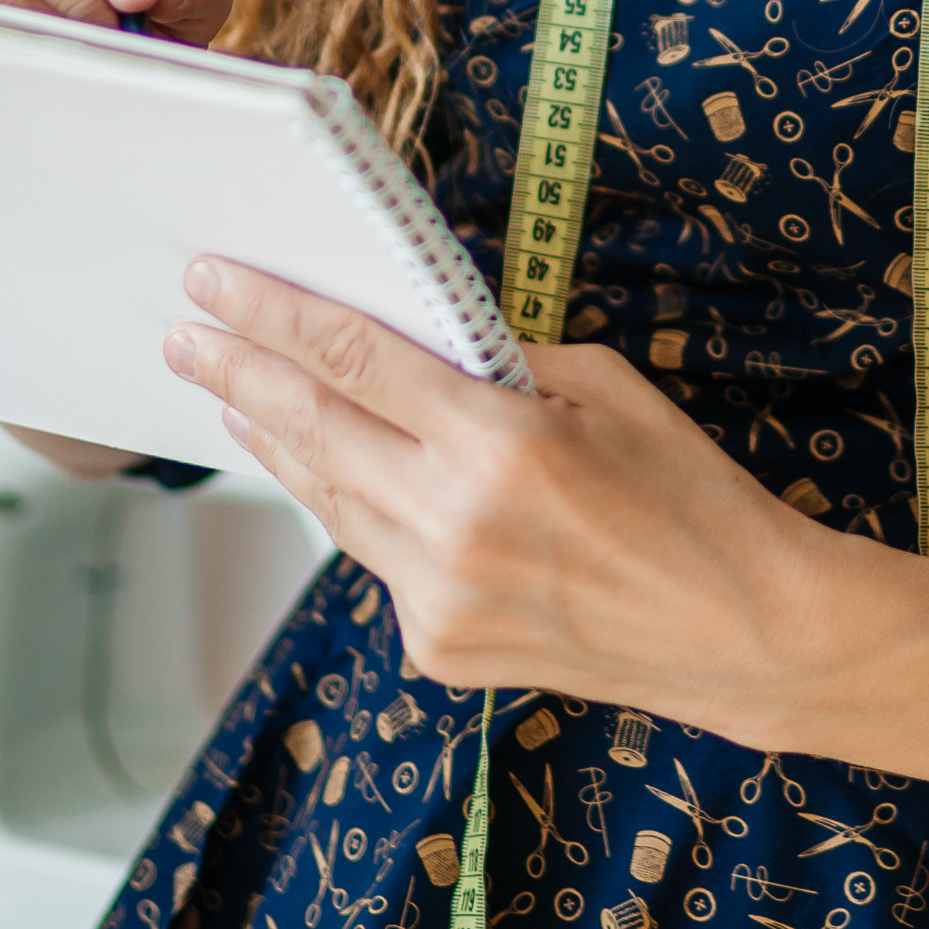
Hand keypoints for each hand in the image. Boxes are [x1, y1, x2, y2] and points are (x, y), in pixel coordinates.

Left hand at [164, 259, 928, 845]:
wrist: (746, 635)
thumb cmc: (693, 495)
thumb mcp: (606, 392)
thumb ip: (499, 367)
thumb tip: (415, 343)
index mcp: (502, 446)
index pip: (354, 362)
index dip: (273, 315)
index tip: (214, 279)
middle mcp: (454, 527)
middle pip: (314, 431)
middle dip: (239, 373)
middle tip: (182, 331)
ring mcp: (439, 600)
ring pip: (328, 501)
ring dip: (274, 442)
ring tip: (227, 393)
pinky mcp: (439, 649)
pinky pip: (375, 557)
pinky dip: (346, 506)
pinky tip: (319, 469)